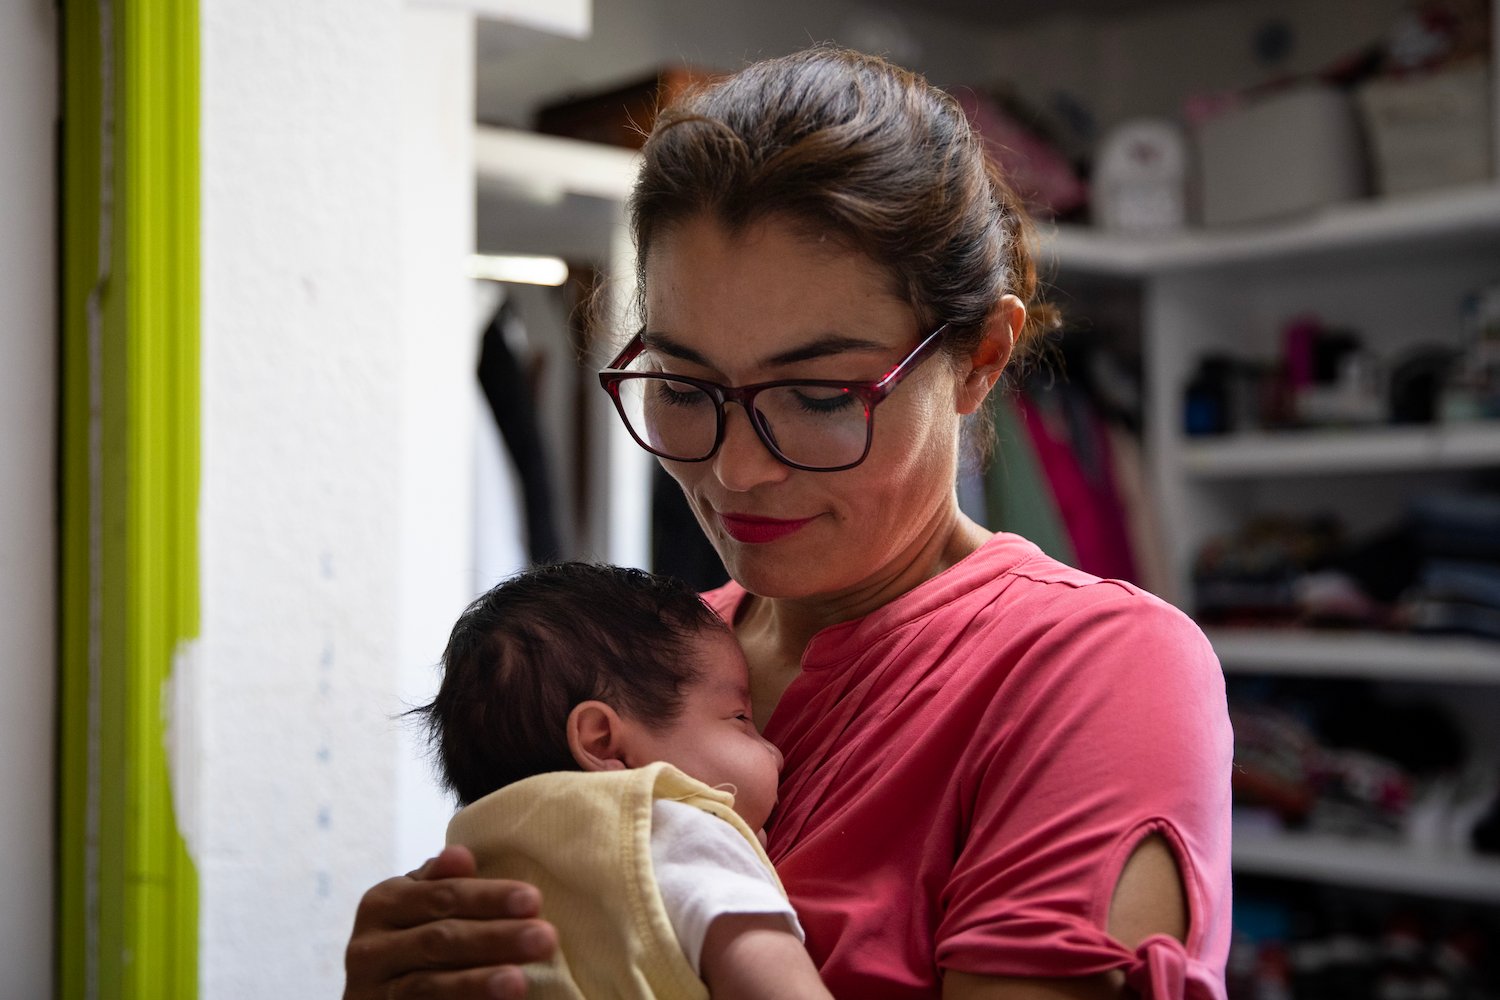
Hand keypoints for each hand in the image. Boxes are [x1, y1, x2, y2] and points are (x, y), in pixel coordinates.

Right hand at [344, 845, 557, 999]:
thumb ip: (443, 882)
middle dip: (495, 938)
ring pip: (427, 987)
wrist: (381, 992)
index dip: (488, 898)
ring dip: (476, 984)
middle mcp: (369, 948)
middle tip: (545, 938)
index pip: (442, 896)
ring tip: (519, 982)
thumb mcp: (420, 905)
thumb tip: (461, 854)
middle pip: (439, 940)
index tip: (534, 900)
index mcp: (383, 903)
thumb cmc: (415, 937)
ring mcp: (372, 991)